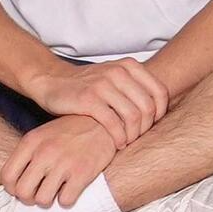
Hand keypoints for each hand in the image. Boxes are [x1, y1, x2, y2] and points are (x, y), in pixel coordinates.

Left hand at [1, 114, 117, 207]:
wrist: (105, 122)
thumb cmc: (72, 130)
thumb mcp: (44, 134)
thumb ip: (28, 154)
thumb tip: (14, 182)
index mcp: (32, 142)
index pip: (7, 176)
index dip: (12, 188)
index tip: (22, 188)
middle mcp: (45, 152)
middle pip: (23, 192)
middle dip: (29, 198)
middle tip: (39, 193)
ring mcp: (63, 163)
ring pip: (42, 200)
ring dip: (48, 201)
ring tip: (55, 191)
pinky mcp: (82, 172)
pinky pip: (65, 201)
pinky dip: (67, 199)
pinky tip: (71, 189)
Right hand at [28, 56, 170, 144]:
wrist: (52, 80)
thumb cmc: (87, 85)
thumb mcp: (113, 78)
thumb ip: (134, 87)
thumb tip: (159, 110)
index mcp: (129, 66)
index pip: (159, 91)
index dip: (160, 112)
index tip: (152, 125)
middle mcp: (119, 72)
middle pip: (148, 106)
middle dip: (146, 127)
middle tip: (138, 138)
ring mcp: (104, 85)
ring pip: (133, 116)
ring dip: (133, 135)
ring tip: (127, 143)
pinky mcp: (89, 99)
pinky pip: (113, 123)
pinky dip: (119, 138)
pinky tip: (117, 144)